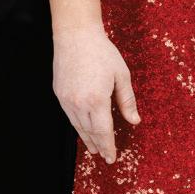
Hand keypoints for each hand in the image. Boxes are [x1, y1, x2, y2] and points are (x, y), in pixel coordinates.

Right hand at [53, 24, 139, 162]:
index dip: (109, 147)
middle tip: (105, 157)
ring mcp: (67, 99)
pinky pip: (70, 116)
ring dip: (87, 139)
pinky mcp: (60, 94)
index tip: (112, 158)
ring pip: (78, 126)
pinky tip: (83, 130)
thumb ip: (127, 101)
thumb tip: (134, 121)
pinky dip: (78, 126)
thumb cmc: (102, 52)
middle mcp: (79, 103)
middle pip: (90, 132)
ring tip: (94, 148)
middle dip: (99, 146)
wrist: (76, 35)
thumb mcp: (121, 76)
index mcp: (97, 100)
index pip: (104, 132)